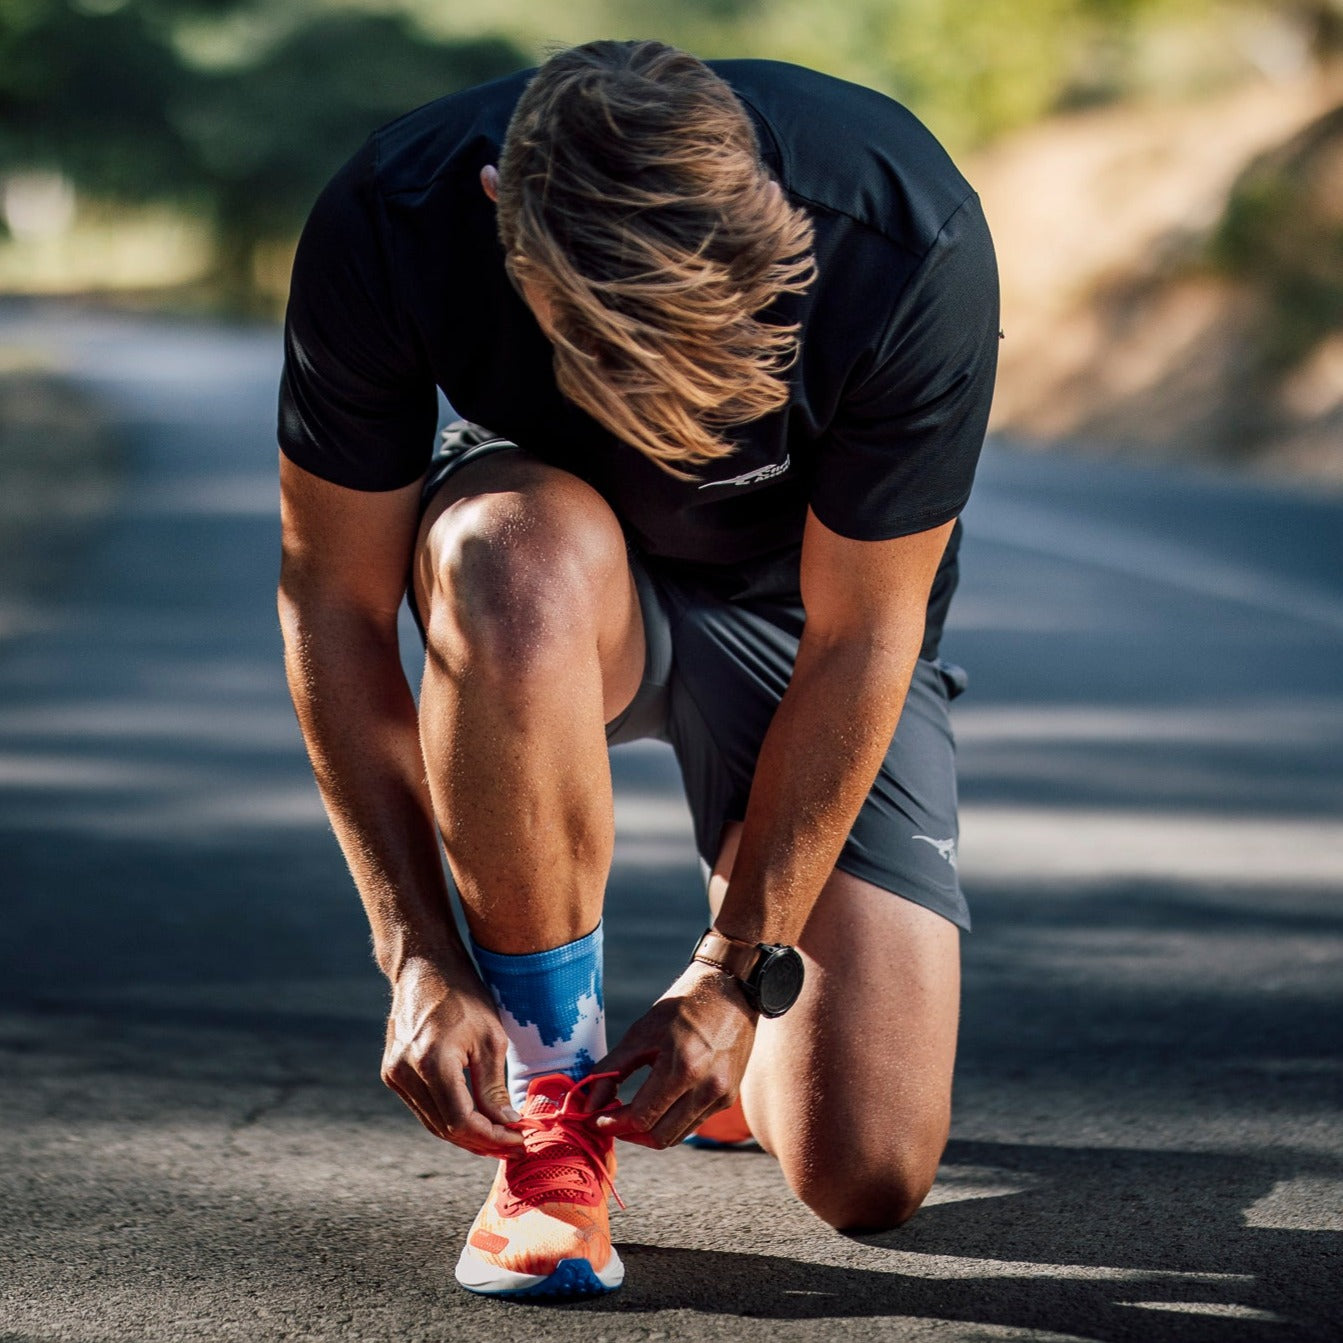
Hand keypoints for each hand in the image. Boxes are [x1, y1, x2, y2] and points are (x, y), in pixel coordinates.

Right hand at [380, 956, 524, 1156]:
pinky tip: (473, 1121)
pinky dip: (448, 1119)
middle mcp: (406, 1073)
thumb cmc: (463, 995)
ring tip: (497, 1139)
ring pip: (432, 1123)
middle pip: (445, 1128)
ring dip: (465, 1136)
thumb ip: (494, 1087)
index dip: (492, 1137)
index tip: (518, 1140)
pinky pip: (423, 1107)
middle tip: (512, 1145)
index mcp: (432, 1062)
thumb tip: (506, 1123)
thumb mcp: (490, 1038)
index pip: (462, 1121)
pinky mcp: (392, 1073)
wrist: (424, 968)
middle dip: (481, 1142)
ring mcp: (394, 1074)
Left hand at [591, 960, 757, 1148]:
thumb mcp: (642, 1032)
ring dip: (649, 1132)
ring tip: (630, 1115)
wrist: (730, 994)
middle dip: (629, 1134)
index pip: (642, 1117)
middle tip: (611, 1121)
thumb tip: (589, 1102)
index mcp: (684, 1067)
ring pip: (676, 1136)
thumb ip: (612, 1069)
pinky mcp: (728, 1098)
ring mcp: (721, 1096)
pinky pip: (692, 1124)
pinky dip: (669, 1123)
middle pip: (659, 1137)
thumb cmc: (682, 1008)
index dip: (614, 1124)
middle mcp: (707, 1088)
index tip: (596, 1119)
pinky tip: (656, 1107)